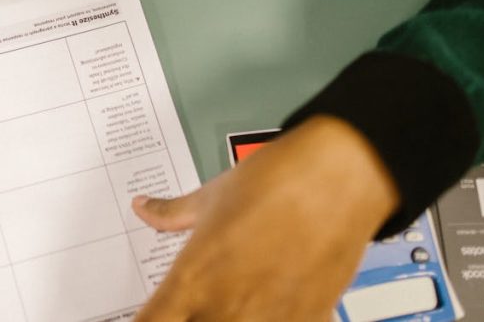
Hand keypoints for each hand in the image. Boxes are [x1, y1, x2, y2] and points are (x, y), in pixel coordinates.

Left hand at [132, 115, 399, 321]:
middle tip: (196, 301)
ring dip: (227, 317)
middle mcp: (224, 308)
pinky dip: (271, 318)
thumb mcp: (210, 196)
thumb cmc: (274, 181)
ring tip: (234, 300)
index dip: (147, 320)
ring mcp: (268, 320)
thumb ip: (170, 213)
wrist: (339, 176)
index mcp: (191, 279)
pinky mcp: (307, 321)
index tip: (153, 312)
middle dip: (188, 318)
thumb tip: (143, 208)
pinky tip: (269, 304)